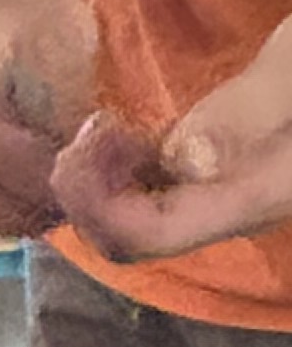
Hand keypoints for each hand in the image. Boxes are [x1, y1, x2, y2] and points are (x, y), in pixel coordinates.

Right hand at [0, 0, 98, 235]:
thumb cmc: (39, 13)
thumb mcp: (70, 57)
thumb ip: (68, 122)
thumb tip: (83, 181)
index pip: (7, 164)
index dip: (61, 178)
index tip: (103, 175)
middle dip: (30, 205)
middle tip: (80, 193)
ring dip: (12, 211)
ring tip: (56, 187)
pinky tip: (27, 182)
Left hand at [50, 14, 291, 260]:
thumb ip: (256, 107)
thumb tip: (188, 160)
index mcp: (257, 194)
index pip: (147, 236)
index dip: (96, 200)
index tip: (101, 129)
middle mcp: (238, 208)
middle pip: (134, 239)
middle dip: (89, 194)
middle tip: (96, 124)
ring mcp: (234, 194)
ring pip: (142, 220)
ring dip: (102, 183)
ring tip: (106, 124)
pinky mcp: (233, 173)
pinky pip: (162, 193)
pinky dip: (125, 169)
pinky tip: (128, 129)